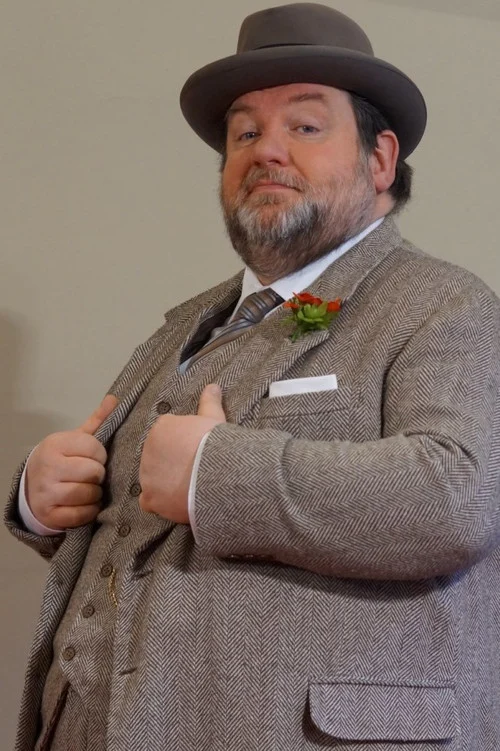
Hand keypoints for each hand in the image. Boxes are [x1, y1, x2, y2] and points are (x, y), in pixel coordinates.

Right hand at [25, 394, 117, 529]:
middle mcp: (48, 467)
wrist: (32, 487)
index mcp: (55, 444)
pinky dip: (89, 511)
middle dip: (98, 474)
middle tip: (92, 475)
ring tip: (89, 488)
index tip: (95, 458)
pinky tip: (85, 504)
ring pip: (89, 494)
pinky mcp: (50, 514)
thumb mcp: (75, 439)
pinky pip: (83, 514)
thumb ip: (97, 421)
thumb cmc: (61, 460)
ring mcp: (47, 492)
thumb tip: (114, 399)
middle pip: (93, 472)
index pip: (94, 448)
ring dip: (95, 494)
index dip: (100, 455)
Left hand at [139, 384, 225, 523]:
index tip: (194, 450)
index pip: (165, 435)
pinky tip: (173, 501)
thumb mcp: (214, 418)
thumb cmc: (216, 444)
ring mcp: (147, 475)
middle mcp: (147, 450)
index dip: (180, 444)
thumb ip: (209, 402)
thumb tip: (213, 386)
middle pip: (157, 457)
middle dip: (170, 462)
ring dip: (164, 482)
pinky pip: (148, 501)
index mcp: (160, 428)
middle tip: (192, 469)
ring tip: (187, 487)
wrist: (218, 475)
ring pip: (152, 478)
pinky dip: (158, 502)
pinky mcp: (151, 498)